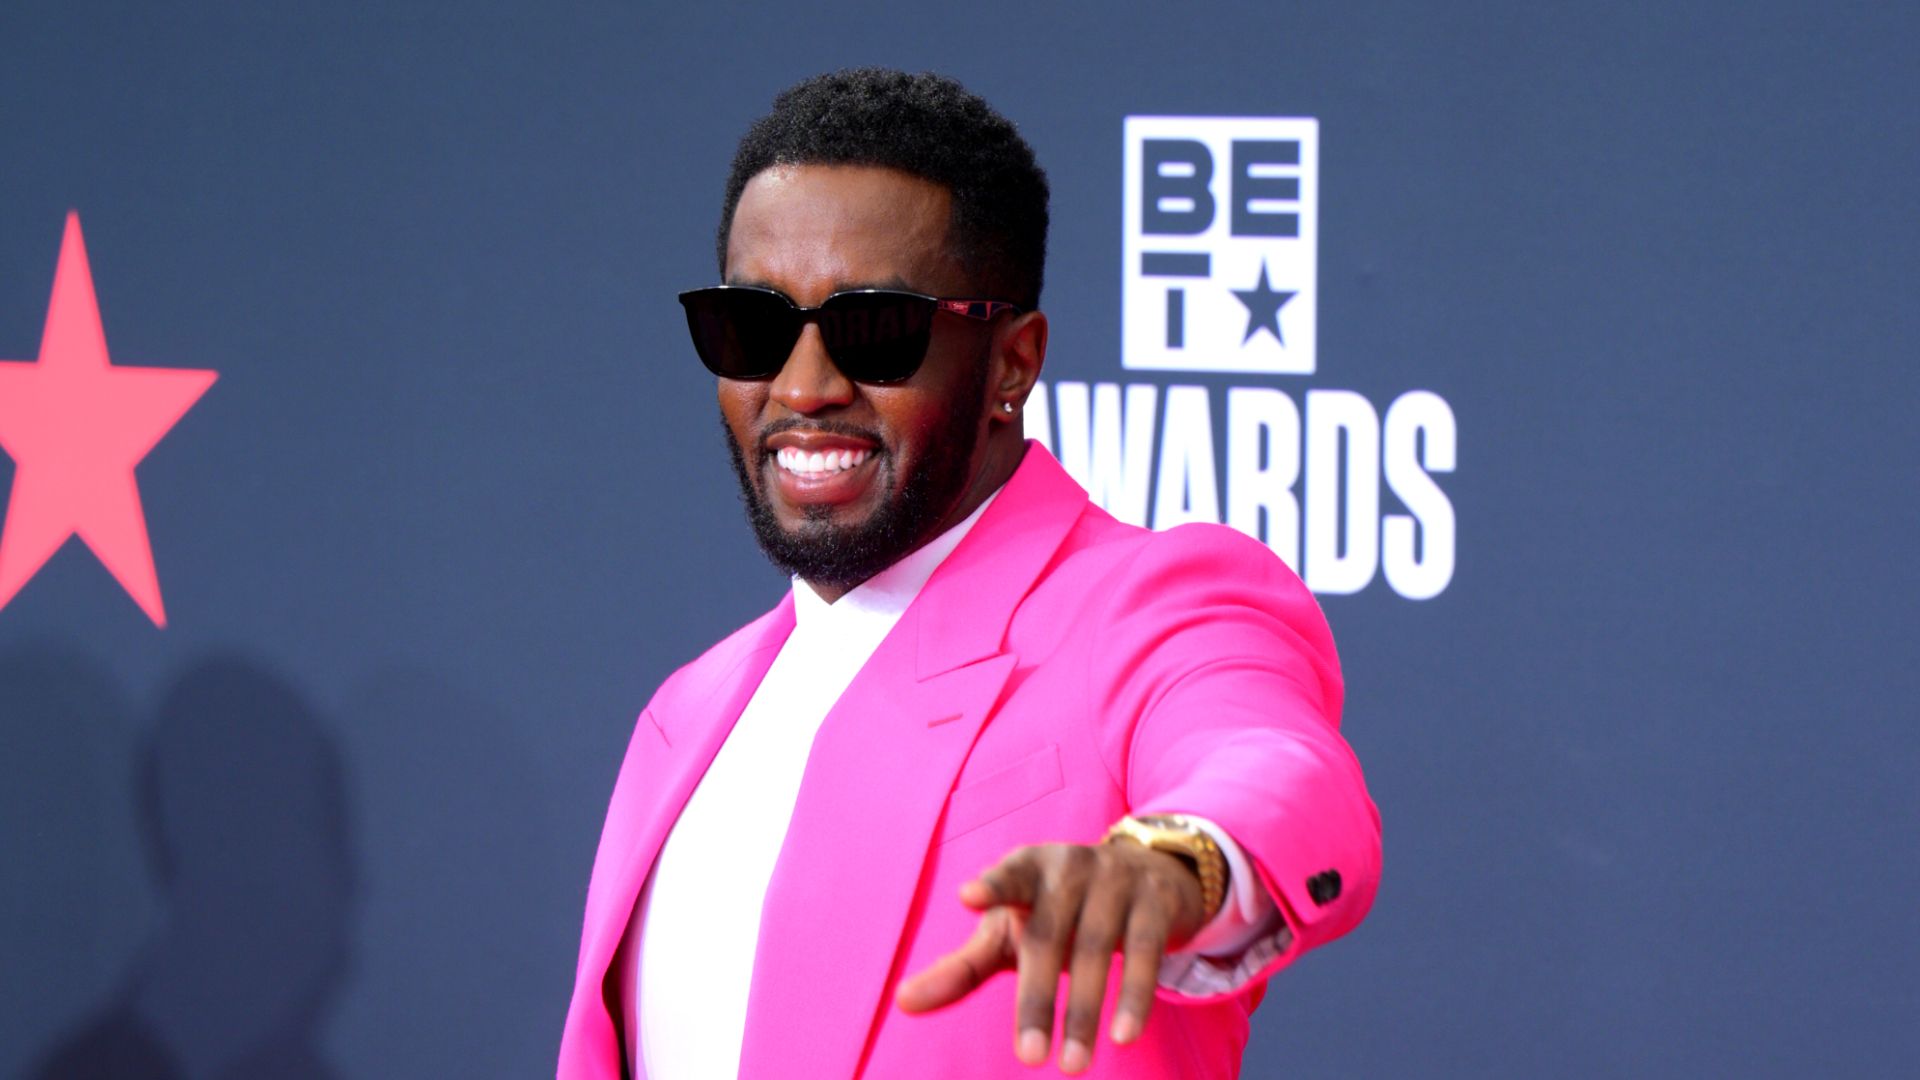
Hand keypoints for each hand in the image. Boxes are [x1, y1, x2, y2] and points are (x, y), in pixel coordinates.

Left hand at [893, 841, 1210, 1073]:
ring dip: (1084, 1012)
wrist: (1149, 872)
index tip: (967, 897)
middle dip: (1036, 1001)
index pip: (1007, 877)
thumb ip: (964, 967)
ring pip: (1096, 950)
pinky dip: (1135, 996)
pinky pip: (1143, 953)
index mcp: (1027, 869)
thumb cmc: (1060, 910)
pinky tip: (1124, 1036)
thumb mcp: (1012, 931)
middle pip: (1047, 938)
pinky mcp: (1154, 903)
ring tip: (1071, 1066)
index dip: (990, 886)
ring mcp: (1115, 882)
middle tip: (1028, 1059)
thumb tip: (901, 1003)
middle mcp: (1070, 869)